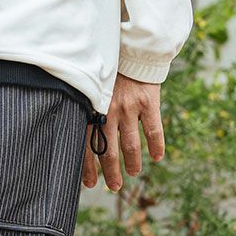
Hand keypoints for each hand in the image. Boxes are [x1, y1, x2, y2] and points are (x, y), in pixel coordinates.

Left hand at [82, 74, 165, 190]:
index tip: (90, 184)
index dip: (88, 168)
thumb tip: (77, 140)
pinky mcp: (148, 102)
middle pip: (109, 151)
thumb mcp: (92, 90)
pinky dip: (156, 146)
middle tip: (114, 186)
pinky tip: (157, 157)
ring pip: (131, 145)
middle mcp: (108, 111)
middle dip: (110, 172)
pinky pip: (153, 130)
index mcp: (91, 109)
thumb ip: (87, 111)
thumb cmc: (108, 73)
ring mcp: (129, 107)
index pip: (87, 145)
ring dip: (133, 163)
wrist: (131, 50)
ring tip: (133, 172)